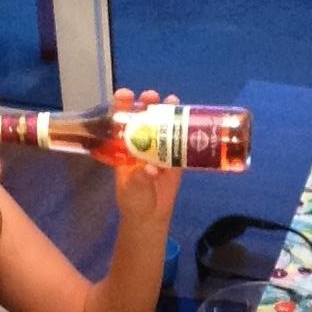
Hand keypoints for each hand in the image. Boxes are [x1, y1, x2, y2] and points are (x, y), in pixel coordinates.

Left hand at [110, 87, 181, 221]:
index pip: (121, 121)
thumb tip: (151, 168)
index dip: (122, 106)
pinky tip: (190, 120)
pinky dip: (185, 131)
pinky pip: (181, 143)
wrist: (150, 217)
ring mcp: (159, 150)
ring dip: (167, 112)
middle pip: (144, 118)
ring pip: (163, 126)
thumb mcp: (132, 191)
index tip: (125, 94)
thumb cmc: (133, 202)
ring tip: (172, 100)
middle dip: (147, 104)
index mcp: (124, 148)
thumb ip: (140, 179)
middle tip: (152, 96)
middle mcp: (141, 144)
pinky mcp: (176, 159)